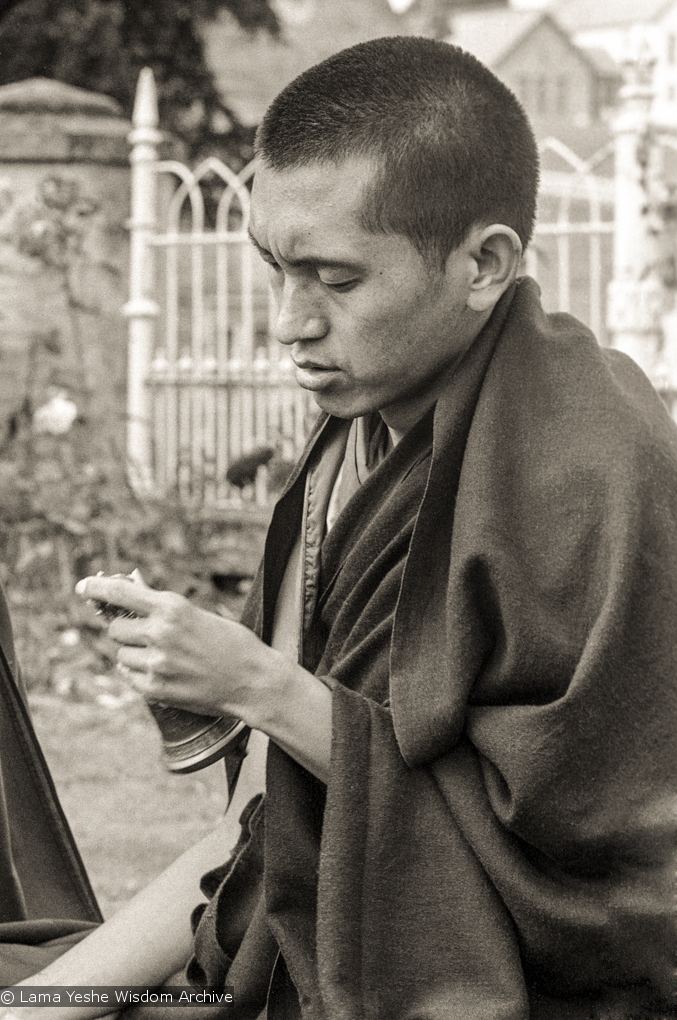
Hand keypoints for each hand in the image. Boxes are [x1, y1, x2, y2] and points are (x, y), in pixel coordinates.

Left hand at [76, 572, 333, 780]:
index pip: (120, 592)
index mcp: (172, 607)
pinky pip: (129, 676)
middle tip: (147, 635)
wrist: (252, 680)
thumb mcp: (197, 614)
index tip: (83, 586)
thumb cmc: (229, 642)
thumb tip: (130, 591)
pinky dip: (141, 674)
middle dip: (126, 630)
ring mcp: (156, 663)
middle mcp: (160, 633)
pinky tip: (166, 673)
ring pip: (121, 654)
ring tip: (165, 657)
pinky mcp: (155, 689)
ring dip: (134, 654)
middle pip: (116, 628)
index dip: (97, 587)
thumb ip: (162, 608)